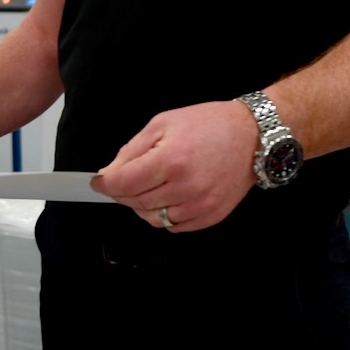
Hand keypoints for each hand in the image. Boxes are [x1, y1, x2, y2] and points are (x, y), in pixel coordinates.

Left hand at [90, 101, 256, 232]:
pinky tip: (169, 196)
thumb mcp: (163, 123)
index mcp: (170, 159)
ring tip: (148, 187)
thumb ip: (132, 150)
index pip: (123, 183)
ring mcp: (200, 205)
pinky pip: (175, 227)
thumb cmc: (206, 124)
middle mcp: (185, 187)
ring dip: (142, 206)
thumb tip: (109, 173)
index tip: (98, 182)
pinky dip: (165, 215)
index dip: (105, 184)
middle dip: (122, 193)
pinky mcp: (211, 216)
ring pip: (153, 219)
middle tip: (122, 181)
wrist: (251, 135)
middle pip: (135, 203)